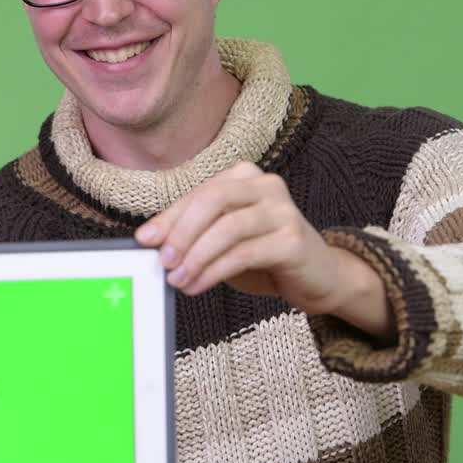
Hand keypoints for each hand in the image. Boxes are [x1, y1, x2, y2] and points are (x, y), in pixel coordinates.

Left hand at [134, 162, 392, 336]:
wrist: (318, 277)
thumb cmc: (263, 255)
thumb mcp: (222, 240)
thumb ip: (194, 234)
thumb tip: (152, 244)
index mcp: (244, 177)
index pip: (199, 193)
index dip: (169, 217)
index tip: (144, 240)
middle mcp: (267, 186)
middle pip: (214, 200)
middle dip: (182, 231)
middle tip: (163, 260)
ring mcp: (283, 210)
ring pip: (228, 228)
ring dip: (197, 257)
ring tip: (178, 280)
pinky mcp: (294, 240)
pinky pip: (245, 253)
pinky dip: (215, 271)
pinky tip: (198, 285)